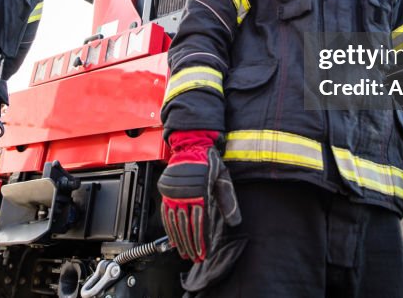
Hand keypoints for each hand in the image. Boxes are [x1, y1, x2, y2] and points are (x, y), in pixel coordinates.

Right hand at [157, 131, 239, 262]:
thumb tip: (235, 222)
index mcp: (200, 191)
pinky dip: (169, 228)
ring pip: (176, 222)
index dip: (202, 240)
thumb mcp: (223, 178)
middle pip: (187, 226)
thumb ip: (228, 201)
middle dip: (191, 245)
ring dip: (180, 240)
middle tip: (195, 258)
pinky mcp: (166, 191)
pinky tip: (173, 238)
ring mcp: (174, 193)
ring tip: (184, 253)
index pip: (201, 222)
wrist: (192, 144)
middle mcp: (185, 194)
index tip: (204, 253)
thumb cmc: (209, 161)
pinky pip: (167, 214)